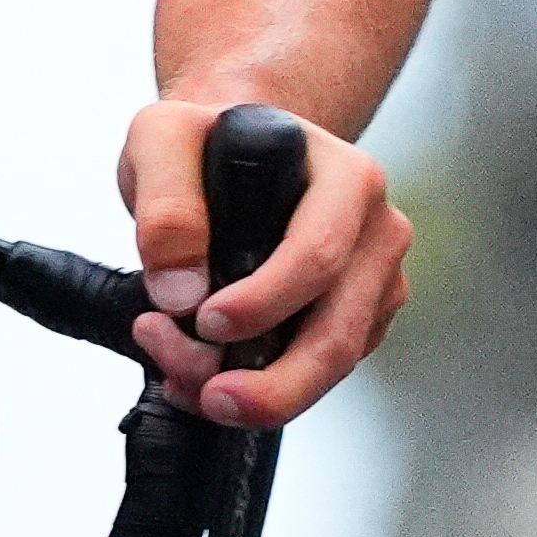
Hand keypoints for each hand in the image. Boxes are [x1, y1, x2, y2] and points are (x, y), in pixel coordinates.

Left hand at [117, 97, 410, 427]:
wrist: (230, 154)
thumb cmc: (205, 142)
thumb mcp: (160, 139)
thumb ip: (164, 202)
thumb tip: (180, 291)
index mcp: (348, 179)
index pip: (320, 254)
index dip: (265, 301)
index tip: (205, 321)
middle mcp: (376, 232)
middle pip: (339, 333)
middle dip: (273, 383)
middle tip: (208, 398)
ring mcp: (373, 282)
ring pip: (333, 365)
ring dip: (259, 391)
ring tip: (182, 379)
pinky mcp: (358, 320)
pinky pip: (319, 372)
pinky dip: (263, 387)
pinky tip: (203, 375)